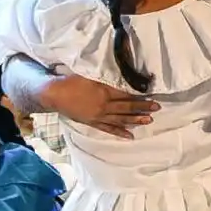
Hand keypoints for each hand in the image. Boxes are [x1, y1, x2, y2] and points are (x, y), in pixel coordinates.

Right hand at [43, 74, 157, 138]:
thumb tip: (123, 77)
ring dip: (135, 120)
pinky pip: (108, 129)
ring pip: (120, 119)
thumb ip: (106, 77)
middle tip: (156, 108)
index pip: (126, 95)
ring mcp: (98, 116)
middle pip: (127, 108)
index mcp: (104, 92)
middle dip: (142, 108)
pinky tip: (129, 135)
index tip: (151, 96)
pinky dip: (119, 132)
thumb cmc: (71, 82)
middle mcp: (104, 106)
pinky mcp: (92, 123)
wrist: (54, 95)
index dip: (139, 96)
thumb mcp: (90, 75)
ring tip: (148, 120)